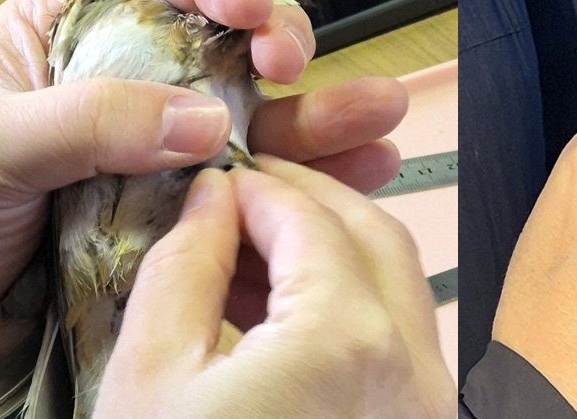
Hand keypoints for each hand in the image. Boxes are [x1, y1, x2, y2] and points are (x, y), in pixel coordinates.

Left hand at [0, 0, 407, 412]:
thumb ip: (87, 121)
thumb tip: (203, 120)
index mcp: (67, 38)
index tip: (245, 10)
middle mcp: (125, 91)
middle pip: (222, 51)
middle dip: (275, 49)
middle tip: (297, 64)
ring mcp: (155, 161)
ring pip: (255, 126)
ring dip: (321, 119)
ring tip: (375, 119)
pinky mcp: (177, 225)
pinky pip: (251, 200)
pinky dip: (306, 192)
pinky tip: (357, 178)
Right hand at [97, 160, 453, 417]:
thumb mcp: (150, 378)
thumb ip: (186, 267)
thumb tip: (212, 200)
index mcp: (345, 338)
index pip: (308, 216)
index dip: (256, 186)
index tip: (216, 179)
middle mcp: (409, 364)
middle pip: (369, 234)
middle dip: (308, 201)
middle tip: (245, 195)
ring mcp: (426, 403)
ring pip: (396, 281)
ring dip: (334, 247)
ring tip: (260, 249)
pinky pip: (399, 337)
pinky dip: (353, 303)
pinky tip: (292, 312)